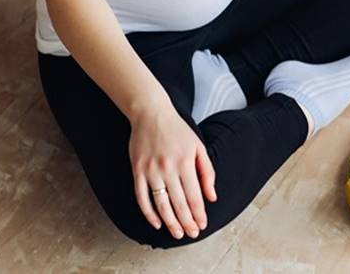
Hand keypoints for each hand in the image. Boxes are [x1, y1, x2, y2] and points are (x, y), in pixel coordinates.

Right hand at [129, 102, 216, 239]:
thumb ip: (207, 172)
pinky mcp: (137, 171)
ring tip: (177, 234)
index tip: (202, 226)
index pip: (194, 196)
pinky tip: (156, 223)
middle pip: (179, 203)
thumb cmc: (177, 130)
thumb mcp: (198, 147)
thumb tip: (212, 197)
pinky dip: (148, 213)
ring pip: (161, 204)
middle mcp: (168, 168)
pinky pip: (142, 197)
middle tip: (192, 235)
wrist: (151, 114)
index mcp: (185, 162)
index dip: (199, 214)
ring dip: (170, 222)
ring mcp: (151, 170)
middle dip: (187, 222)